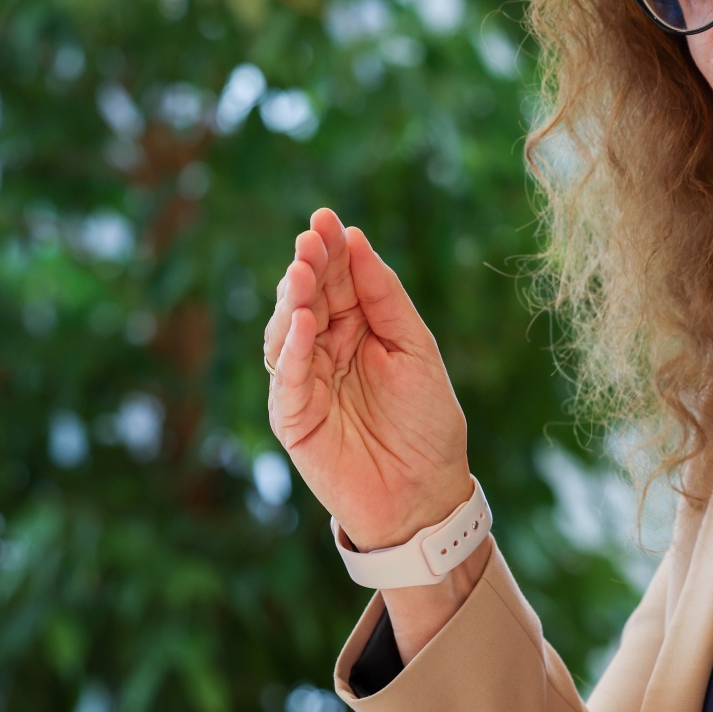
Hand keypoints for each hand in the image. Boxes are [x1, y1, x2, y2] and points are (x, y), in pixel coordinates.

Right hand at [264, 209, 470, 549]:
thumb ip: (385, 298)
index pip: (337, 281)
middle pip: (307, 299)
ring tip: (303, 272)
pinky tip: (304, 323)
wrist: (426, 493)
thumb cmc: (426, 422)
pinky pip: (286, 380)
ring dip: (293, 301)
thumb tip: (358, 241)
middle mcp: (324, 351)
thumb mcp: (415, 348)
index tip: (326, 218)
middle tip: (311, 239)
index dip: (331, 250)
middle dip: (308, 267)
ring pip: (286, 333)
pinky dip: (291, 351)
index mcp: (356, 329)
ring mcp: (304, 383)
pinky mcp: (293, 419)